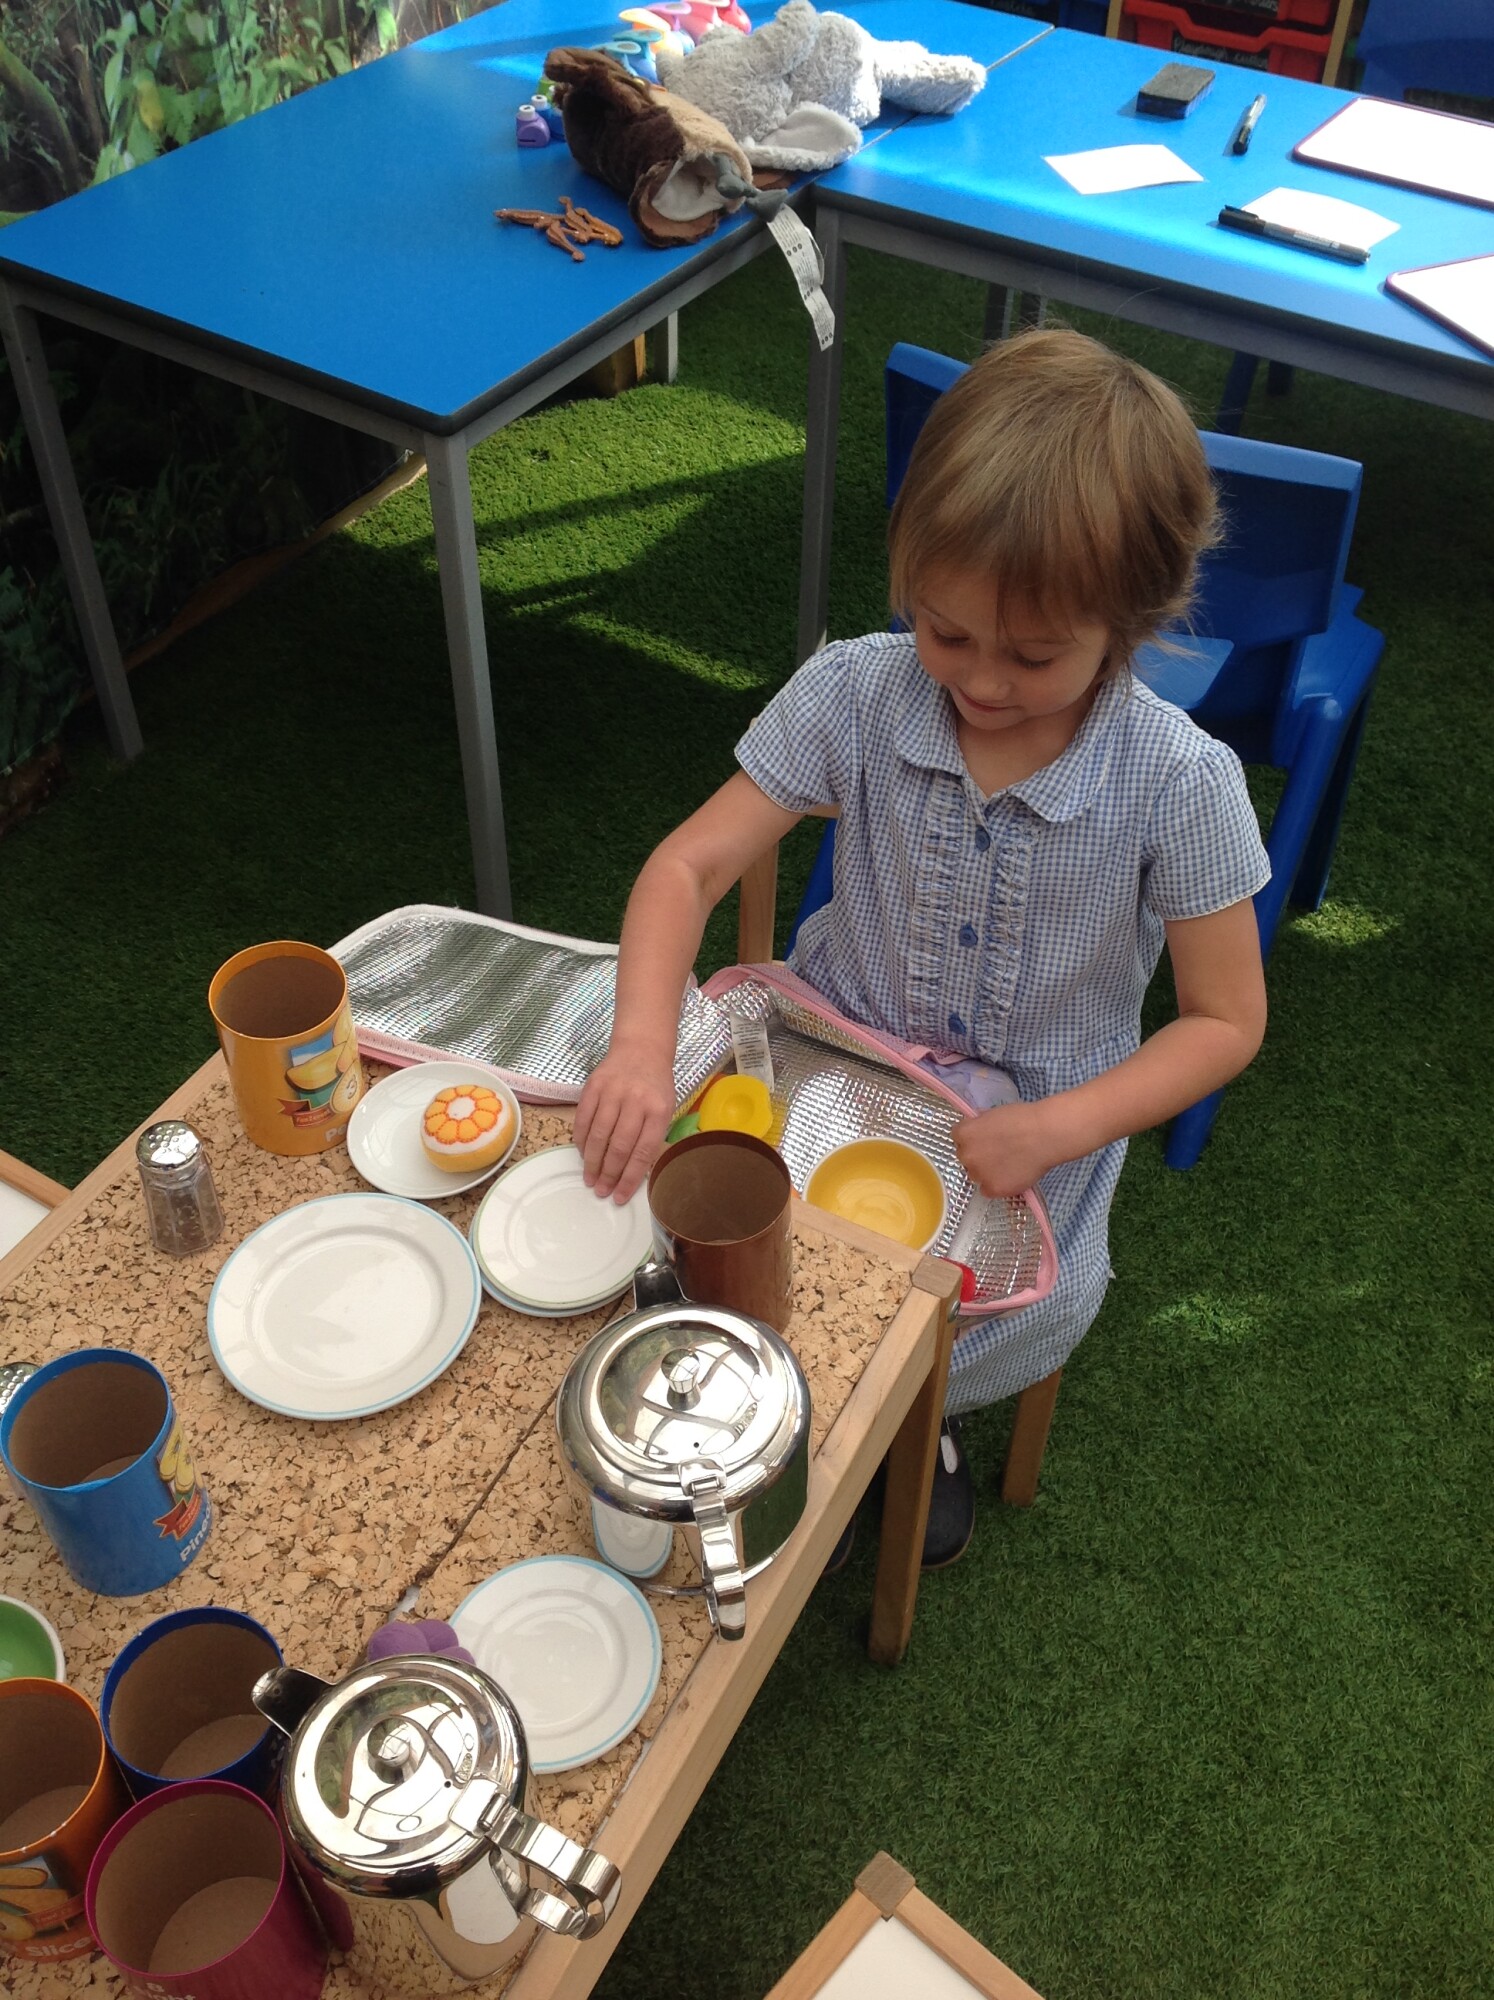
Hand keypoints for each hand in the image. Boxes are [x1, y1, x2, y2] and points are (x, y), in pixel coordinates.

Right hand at [574, 1049, 675, 1202]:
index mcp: (658, 1110)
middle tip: (601, 1191)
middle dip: (609, 1174)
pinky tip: (583, 1154)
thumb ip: (652, 1136)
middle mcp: (636, 1101)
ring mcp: (613, 1092)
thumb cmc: (655, 1085)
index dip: (629, 1178)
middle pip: (619, 1146)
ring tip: (590, 1179)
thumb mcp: (666, 1108)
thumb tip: (633, 1173)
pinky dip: (582, 1140)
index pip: (643, 1152)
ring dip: (592, 1162)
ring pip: (599, 1135)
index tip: (620, 1197)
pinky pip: (584, 1119)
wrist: (641, 1049)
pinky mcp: (593, 1086)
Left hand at [952, 1097, 1074, 1197]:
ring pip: (976, 1175)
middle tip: (998, 1153)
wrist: (1045, 1135)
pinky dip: (998, 1186)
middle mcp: (966, 1155)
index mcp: (963, 1133)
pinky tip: (1011, 1177)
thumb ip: (979, 1125)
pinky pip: (988, 1190)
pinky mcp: (993, 1189)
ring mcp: (979, 1174)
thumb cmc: (1022, 1119)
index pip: (958, 1137)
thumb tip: (978, 1130)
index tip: (986, 1138)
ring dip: (986, 1172)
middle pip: (966, 1157)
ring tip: (1008, 1165)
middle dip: (978, 1155)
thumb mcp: (993, 1114)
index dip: (973, 1138)